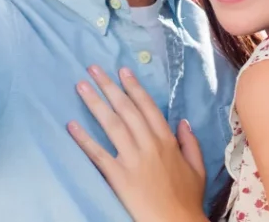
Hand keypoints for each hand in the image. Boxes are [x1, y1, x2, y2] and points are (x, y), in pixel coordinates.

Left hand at [68, 66, 207, 221]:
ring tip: (81, 86)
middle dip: (109, 86)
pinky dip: (84, 139)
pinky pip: (98, 154)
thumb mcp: (197, 168)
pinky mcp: (118, 176)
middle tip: (93, 69)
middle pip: (126, 109)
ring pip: (111, 124)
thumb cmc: (187, 199)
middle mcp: (149, 145)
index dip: (133, 87)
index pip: (147, 107)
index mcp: (167, 141)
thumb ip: (190, 142)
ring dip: (95, 102)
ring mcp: (132, 159)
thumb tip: (183, 120)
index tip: (122, 70)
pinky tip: (71, 125)